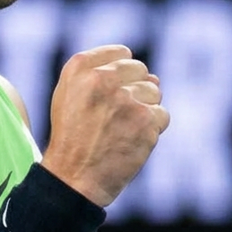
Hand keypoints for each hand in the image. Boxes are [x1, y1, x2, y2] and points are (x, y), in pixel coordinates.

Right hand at [41, 45, 169, 206]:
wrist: (73, 178)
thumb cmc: (72, 136)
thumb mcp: (69, 95)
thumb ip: (100, 74)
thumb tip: (153, 76)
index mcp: (80, 68)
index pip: (122, 54)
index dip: (121, 74)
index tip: (109, 94)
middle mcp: (102, 79)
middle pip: (141, 71)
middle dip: (134, 91)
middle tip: (114, 117)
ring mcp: (126, 99)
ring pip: (154, 93)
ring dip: (144, 111)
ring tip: (120, 130)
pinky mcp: (145, 121)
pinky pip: (162, 116)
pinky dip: (151, 130)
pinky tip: (131, 141)